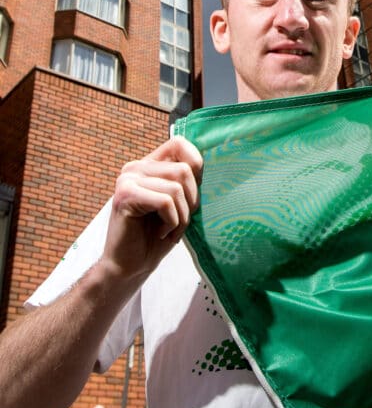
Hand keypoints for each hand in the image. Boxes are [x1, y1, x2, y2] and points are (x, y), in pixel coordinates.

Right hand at [101, 136, 202, 281]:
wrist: (132, 265)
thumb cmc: (158, 235)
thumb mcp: (181, 204)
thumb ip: (188, 182)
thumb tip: (210, 163)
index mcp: (149, 165)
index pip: (180, 143)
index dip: (196, 165)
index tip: (192, 195)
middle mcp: (135, 167)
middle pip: (184, 170)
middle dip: (191, 202)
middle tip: (178, 221)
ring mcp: (127, 179)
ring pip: (176, 188)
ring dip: (181, 216)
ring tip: (169, 229)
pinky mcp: (125, 196)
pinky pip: (166, 202)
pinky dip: (172, 222)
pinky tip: (161, 233)